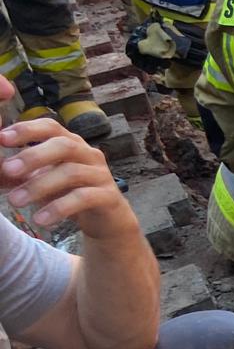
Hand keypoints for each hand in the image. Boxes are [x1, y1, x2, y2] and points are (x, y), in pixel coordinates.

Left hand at [0, 115, 133, 236]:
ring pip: (71, 173)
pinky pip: (83, 198)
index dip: (28, 130)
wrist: (107, 219)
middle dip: (33, 156)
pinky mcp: (109, 196)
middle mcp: (88, 154)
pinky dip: (59, 208)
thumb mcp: (43, 179)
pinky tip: (40, 220)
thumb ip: (22, 173)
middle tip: (7, 170)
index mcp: (71, 144)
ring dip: (39, 186)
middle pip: (64, 145)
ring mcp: (101, 174)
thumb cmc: (70, 193)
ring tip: (15, 201)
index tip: (2, 138)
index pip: (51, 127)